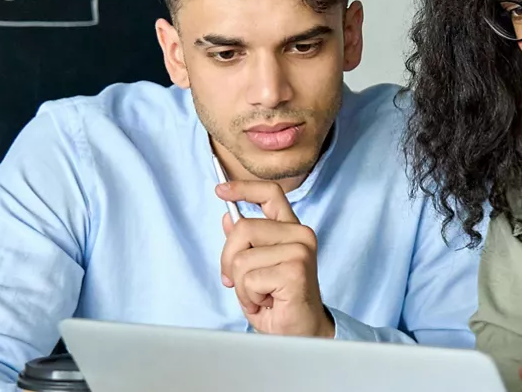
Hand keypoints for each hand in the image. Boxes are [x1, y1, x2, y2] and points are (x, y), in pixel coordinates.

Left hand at [216, 180, 334, 337]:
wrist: (301, 333)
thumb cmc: (279, 302)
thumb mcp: (255, 268)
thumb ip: (246, 243)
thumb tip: (227, 218)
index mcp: (291, 230)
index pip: (270, 194)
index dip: (243, 188)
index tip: (220, 190)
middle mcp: (300, 235)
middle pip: (243, 228)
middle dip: (229, 260)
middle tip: (239, 283)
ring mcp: (300, 250)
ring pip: (242, 258)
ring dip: (242, 286)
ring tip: (260, 296)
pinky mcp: (295, 270)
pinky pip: (250, 279)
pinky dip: (250, 297)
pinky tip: (267, 302)